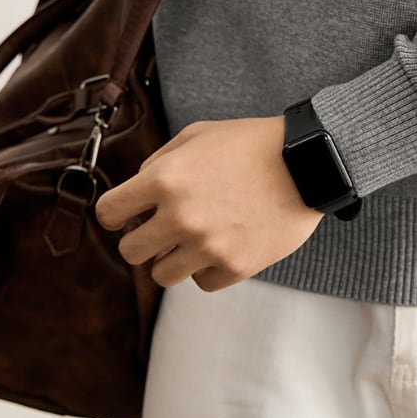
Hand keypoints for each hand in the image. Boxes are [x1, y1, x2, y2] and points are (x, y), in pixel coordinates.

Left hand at [93, 116, 324, 292]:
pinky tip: (223, 245)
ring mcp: (207, 245)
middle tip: (163, 228)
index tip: (128, 214)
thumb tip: (138, 189)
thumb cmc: (252, 144)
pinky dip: (208, 268)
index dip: (115, 213)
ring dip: (173, 258)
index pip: (108, 212)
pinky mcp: (234, 267)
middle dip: (143, 238)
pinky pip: (201, 282)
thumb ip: (160, 161)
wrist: (307, 164)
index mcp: (165, 180)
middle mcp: (180, 216)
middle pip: (130, 251)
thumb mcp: (199, 135)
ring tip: (195, 239)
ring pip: (161, 274)